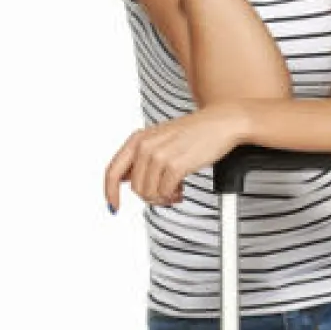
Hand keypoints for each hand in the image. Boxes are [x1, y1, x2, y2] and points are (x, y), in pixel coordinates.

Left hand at [104, 104, 246, 209]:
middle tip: (164, 194)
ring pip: (149, 193)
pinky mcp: (175, 166)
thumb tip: (125, 179)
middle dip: (149, 196)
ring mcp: (159, 156)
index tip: (113, 206)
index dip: (110, 192)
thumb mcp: (159, 139)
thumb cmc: (194, 132)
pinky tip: (180, 189)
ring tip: (174, 190)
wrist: (220, 123)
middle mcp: (145, 146)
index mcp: (138, 139)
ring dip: (162, 197)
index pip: (113, 171)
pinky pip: (165, 193)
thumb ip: (140, 158)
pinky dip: (172, 196)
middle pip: (135, 188)